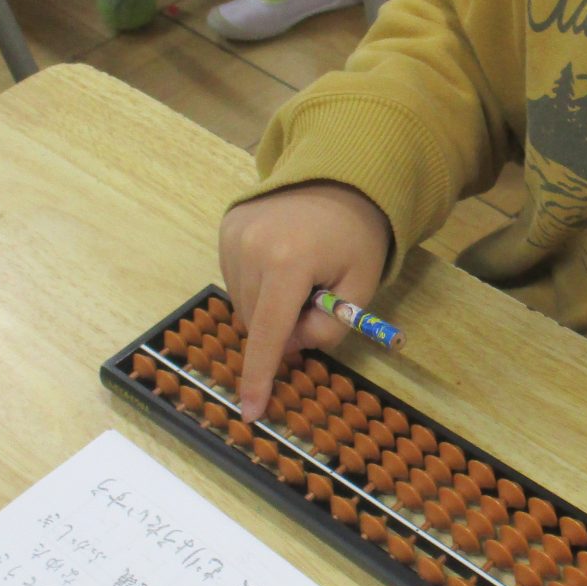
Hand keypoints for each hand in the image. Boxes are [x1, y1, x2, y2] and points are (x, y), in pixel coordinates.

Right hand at [216, 181, 389, 420]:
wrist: (340, 174)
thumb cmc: (357, 235)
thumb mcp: (361, 286)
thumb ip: (330, 327)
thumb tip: (290, 347)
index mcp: (289, 262)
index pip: (268, 333)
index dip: (260, 375)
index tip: (251, 411)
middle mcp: (251, 248)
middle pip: (256, 322)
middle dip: (282, 330)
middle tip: (315, 306)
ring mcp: (233, 237)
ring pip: (242, 305)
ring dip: (268, 309)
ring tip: (301, 278)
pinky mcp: (226, 229)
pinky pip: (235, 279)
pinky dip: (257, 287)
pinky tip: (283, 264)